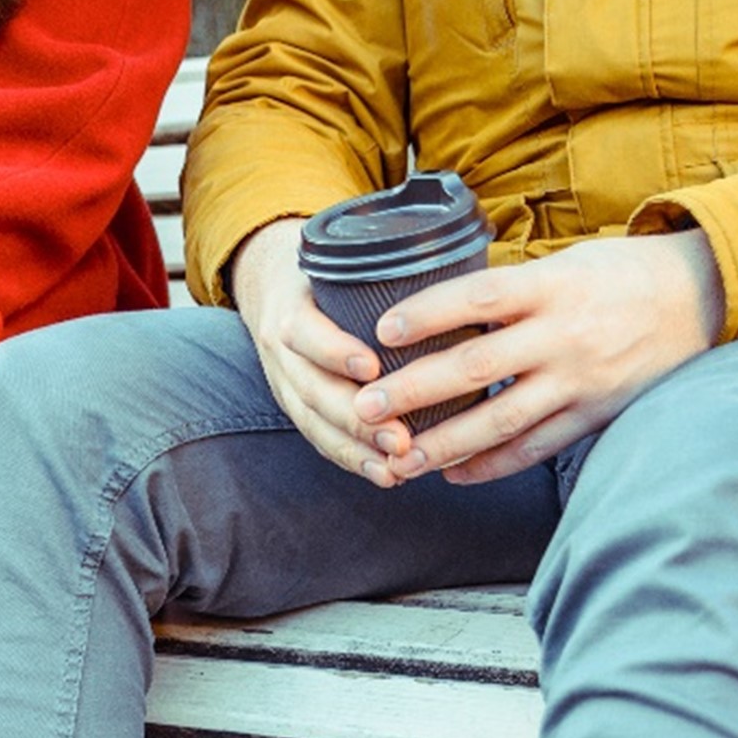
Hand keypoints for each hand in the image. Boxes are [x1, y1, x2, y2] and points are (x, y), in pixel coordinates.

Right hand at [230, 219, 409, 484]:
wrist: (271, 289)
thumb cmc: (325, 274)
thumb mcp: (339, 261)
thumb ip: (383, 269)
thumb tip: (466, 266)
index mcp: (291, 309)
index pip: (306, 333)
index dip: (335, 352)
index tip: (371, 367)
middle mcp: (282, 352)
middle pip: (313, 393)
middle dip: (357, 420)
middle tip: (401, 438)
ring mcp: (285, 385)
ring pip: (315, 425)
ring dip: (358, 450)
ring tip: (398, 467)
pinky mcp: (296, 408)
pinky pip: (321, 441)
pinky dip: (353, 461)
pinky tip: (387, 476)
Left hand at [352, 229, 725, 485]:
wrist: (705, 297)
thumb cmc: (621, 273)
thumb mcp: (565, 263)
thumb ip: (509, 289)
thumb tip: (438, 308)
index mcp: (551, 286)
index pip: (477, 298)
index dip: (427, 314)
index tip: (382, 330)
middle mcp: (563, 335)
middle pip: (476, 366)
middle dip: (415, 390)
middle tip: (366, 407)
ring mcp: (581, 380)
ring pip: (501, 419)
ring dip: (444, 443)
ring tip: (398, 458)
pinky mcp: (596, 414)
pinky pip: (537, 447)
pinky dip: (493, 464)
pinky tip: (454, 474)